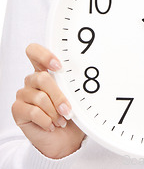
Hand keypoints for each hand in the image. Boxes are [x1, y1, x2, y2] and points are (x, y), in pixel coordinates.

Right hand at [12, 43, 85, 158]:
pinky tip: (51, 125)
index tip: (59, 66)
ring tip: (61, 120)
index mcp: (44, 70)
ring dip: (54, 112)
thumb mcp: (73, 96)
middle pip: (41, 78)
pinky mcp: (18, 109)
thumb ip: (70, 84)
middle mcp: (32, 80)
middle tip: (67, 109)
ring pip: (40, 97)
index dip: (44, 55)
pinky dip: (46, 121)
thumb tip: (77, 78)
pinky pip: (33, 111)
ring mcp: (23, 94)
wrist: (64, 139)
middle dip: (58, 96)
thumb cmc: (70, 113)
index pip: (34, 51)